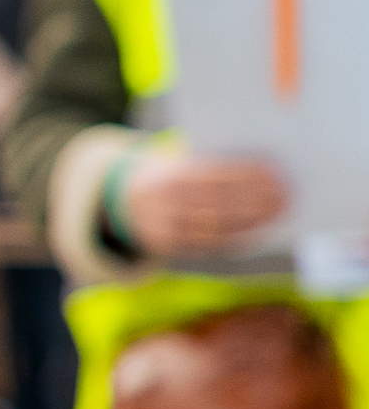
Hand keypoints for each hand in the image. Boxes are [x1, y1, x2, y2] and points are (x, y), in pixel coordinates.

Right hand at [119, 150, 288, 260]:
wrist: (124, 198)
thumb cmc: (170, 174)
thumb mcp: (180, 161)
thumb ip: (212, 164)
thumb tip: (263, 172)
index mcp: (168, 176)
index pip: (214, 177)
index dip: (246, 177)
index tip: (275, 176)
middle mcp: (162, 203)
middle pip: (217, 204)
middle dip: (254, 202)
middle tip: (284, 198)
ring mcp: (162, 227)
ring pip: (215, 228)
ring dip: (250, 222)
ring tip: (275, 213)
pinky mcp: (165, 246)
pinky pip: (207, 244)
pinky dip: (236, 238)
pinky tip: (257, 230)